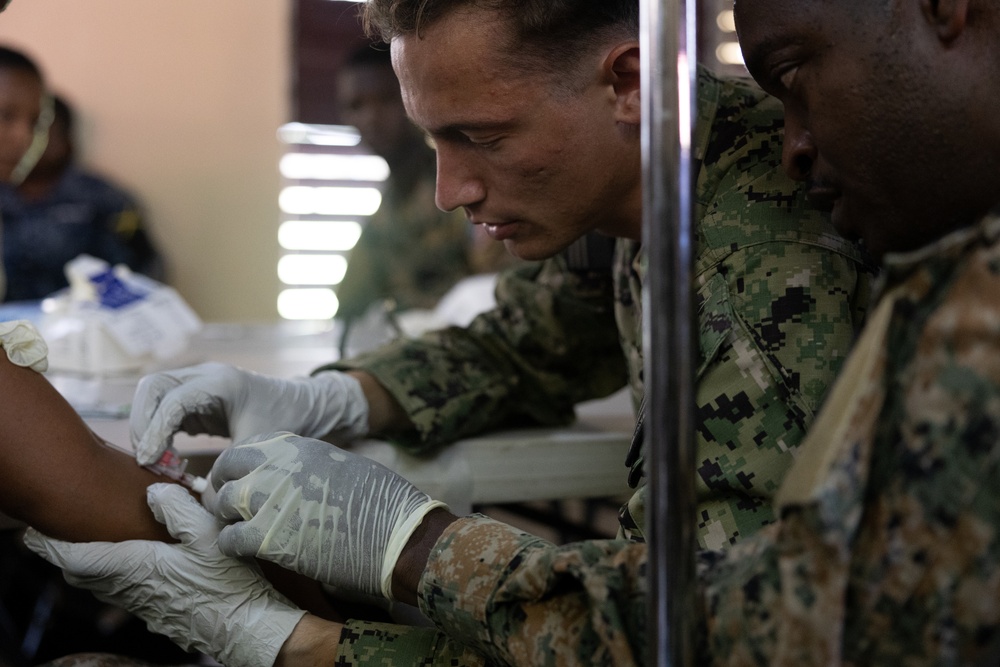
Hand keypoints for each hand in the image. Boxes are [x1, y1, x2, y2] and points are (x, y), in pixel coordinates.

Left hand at [23, 483, 306, 666]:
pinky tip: (132, 566)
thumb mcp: (209, 533)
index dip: (50, 546)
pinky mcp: (160, 613)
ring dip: (87, 567)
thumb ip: (176, 507)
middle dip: (64, 555)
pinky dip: (110, 577)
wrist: (248, 628)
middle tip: (55, 534)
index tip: (31, 532)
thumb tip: (151, 491)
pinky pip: (121, 595)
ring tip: (89, 544)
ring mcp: (145, 606)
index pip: (78, 558)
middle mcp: (131, 591)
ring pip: (100, 587)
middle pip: (81, 575)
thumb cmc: (230, 582)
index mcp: (137, 567)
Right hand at [130, 362, 368, 465]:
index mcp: (220, 381)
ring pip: (152, 396)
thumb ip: (232, 467)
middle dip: (142, 423)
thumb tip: (205, 500)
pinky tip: (168, 457)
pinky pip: (164, 409)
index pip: (174, 399)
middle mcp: (204, 376)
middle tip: (148, 460)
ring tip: (157, 462)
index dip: (156, 429)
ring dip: (146, 427)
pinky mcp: (195, 398)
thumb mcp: (261, 444)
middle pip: (152, 387)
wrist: (304, 405)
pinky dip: (158, 430)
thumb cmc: (287, 419)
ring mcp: (197, 384)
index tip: (150, 460)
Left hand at [211, 432, 446, 598]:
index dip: (240, 464)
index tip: (240, 478)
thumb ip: (310, 467)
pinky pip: (229, 539)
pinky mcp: (268, 538)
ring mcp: (270, 501)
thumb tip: (294, 479)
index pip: (249, 446)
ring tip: (236, 529)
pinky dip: (231, 546)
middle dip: (223, 486)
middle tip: (228, 505)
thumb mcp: (345, 466)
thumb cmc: (383, 503)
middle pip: (227, 469)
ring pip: (222, 503)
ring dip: (226, 517)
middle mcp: (279, 467)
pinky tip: (245, 551)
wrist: (399, 535)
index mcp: (300, 447)